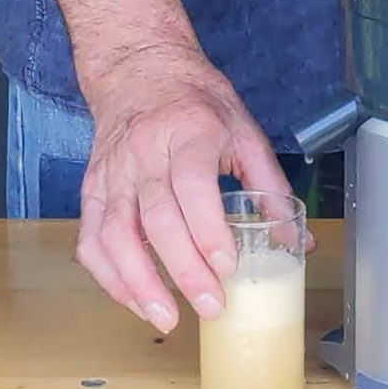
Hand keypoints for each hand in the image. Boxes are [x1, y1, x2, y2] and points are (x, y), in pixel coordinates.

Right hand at [71, 39, 296, 335]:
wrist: (138, 69)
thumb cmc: (195, 102)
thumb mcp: (243, 130)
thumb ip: (269, 187)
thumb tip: (296, 243)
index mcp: (188, 131)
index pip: (193, 184)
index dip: (208, 230)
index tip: (228, 266)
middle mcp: (144, 152)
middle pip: (156, 218)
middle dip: (183, 270)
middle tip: (211, 305)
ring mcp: (112, 173)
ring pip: (114, 235)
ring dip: (139, 283)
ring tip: (167, 319)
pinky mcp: (92, 190)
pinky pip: (91, 240)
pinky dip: (109, 277)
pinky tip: (135, 300)